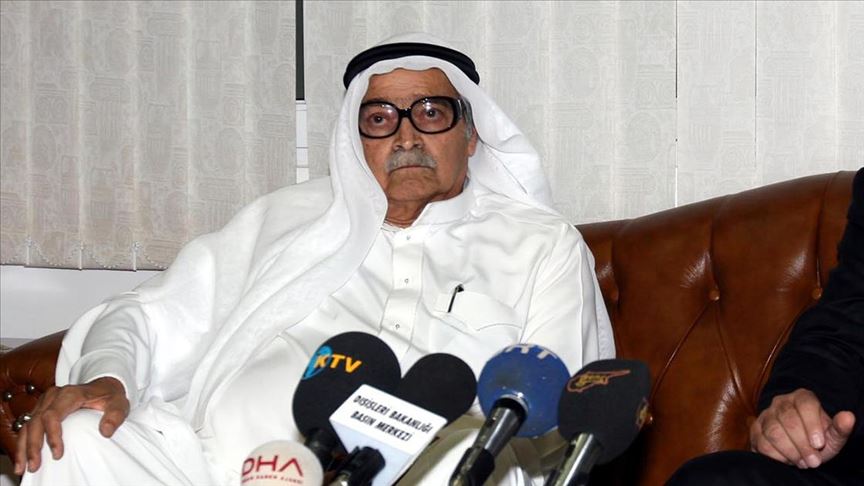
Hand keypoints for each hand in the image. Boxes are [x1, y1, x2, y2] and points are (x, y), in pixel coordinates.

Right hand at [13, 377, 129, 474]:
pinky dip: (23, 442)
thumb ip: (115, 416)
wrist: (105, 386)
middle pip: (36, 421)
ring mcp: (46, 402)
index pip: (53, 414)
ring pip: (28, 424)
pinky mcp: (42, 408)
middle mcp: (54, 396)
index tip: (58, 454)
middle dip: (33, 445)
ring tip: (23, 467)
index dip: (52, 435)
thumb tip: (106, 432)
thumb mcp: (119, 404)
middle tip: (34, 466)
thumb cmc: (111, 396)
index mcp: (71, 393)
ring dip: (23, 447)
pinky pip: (28, 425)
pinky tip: (22, 457)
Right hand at [750, 388, 854, 468]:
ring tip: (802, 462)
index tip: (819, 444)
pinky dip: (777, 456)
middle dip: (802, 444)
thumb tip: (848, 416)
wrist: (799, 447)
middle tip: (813, 461)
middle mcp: (781, 402)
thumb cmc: (817, 440)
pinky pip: (762, 443)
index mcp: (802, 398)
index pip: (805, 404)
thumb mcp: (832, 436)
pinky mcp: (755, 429)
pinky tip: (787, 460)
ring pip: (773, 432)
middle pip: (788, 419)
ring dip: (790, 452)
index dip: (812, 424)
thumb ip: (840, 428)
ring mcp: (766, 415)